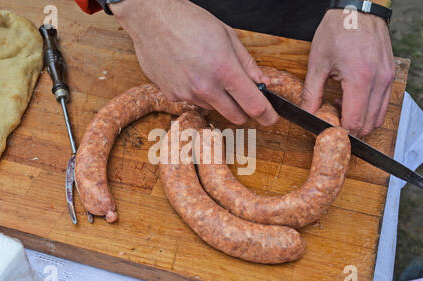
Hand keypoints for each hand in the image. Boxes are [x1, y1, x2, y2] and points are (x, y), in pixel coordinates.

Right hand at [110, 0, 276, 125]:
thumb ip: (247, 63)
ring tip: (205, 70)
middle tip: (241, 97)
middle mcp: (205, 87)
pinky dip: (195, 92)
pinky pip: (192, 101)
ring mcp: (187, 94)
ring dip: (216, 97)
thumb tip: (261, 82)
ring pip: (213, 107)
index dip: (267, 115)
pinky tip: (188, 72)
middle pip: (235, 115)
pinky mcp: (171, 96)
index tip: (271, 119)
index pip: (253, 104)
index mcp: (224, 69)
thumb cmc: (189, 22)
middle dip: (243, 110)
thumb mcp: (227, 35)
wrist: (152, 19)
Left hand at [302, 9, 394, 136]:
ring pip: (378, 117)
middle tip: (332, 119)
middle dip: (349, 128)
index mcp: (360, 78)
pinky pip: (383, 103)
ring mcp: (388, 78)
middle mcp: (379, 81)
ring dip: (360, 120)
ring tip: (341, 107)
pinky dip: (368, 109)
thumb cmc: (337, 31)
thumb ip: (312, 93)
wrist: (356, 10)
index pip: (354, 121)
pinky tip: (352, 98)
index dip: (340, 130)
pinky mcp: (390, 75)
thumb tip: (307, 113)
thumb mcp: (318, 63)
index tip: (327, 128)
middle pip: (367, 124)